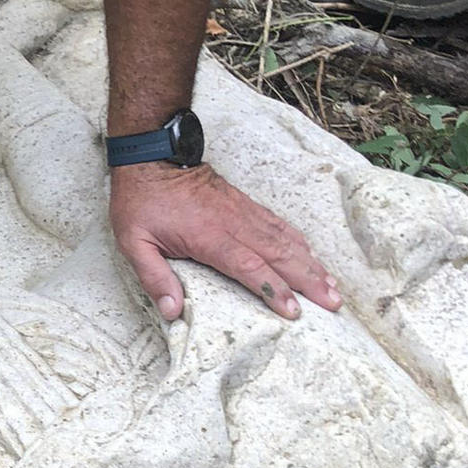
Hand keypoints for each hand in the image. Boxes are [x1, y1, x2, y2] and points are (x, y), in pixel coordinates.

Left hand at [110, 161, 341, 321]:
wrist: (152, 156)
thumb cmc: (141, 202)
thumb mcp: (133, 242)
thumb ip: (154, 277)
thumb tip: (172, 311)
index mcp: (209, 237)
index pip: (249, 267)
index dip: (273, 289)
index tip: (294, 311)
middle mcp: (234, 224)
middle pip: (279, 255)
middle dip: (308, 281)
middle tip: (333, 304)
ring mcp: (243, 212)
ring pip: (285, 240)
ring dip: (311, 264)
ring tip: (332, 286)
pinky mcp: (245, 204)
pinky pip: (278, 224)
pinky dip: (298, 241)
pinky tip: (311, 254)